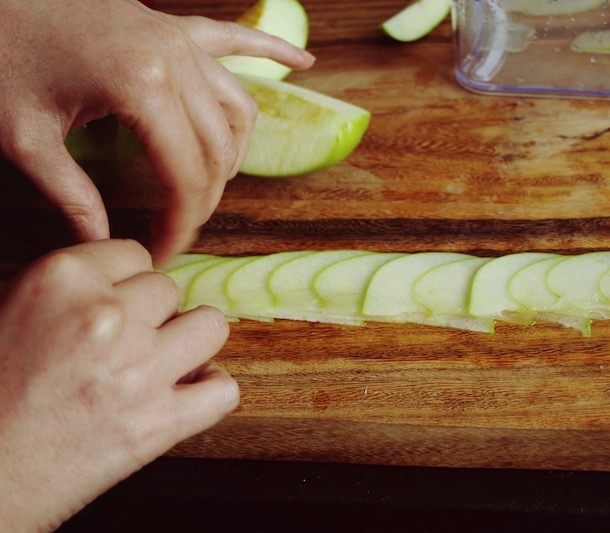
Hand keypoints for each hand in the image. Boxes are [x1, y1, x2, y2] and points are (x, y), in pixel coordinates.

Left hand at [0, 0, 314, 264]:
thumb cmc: (0, 54)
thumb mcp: (23, 136)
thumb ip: (71, 194)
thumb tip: (102, 244)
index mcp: (140, 86)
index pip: (186, 174)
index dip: (182, 223)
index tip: (165, 252)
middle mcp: (175, 59)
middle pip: (219, 149)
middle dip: (204, 200)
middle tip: (178, 230)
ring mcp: (180, 37)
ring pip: (238, 108)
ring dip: (232, 154)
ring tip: (210, 185)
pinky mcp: (176, 24)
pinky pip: (238, 40)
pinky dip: (274, 50)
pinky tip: (305, 63)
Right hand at [0, 239, 235, 530]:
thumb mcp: (13, 310)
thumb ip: (70, 286)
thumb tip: (122, 278)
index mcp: (61, 280)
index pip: (134, 254)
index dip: (126, 284)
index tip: (116, 305)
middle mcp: (105, 318)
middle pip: (170, 290)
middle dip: (152, 314)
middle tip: (127, 341)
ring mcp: (138, 372)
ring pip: (211, 326)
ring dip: (192, 342)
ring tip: (165, 359)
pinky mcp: (158, 424)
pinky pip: (224, 390)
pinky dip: (211, 392)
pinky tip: (185, 394)